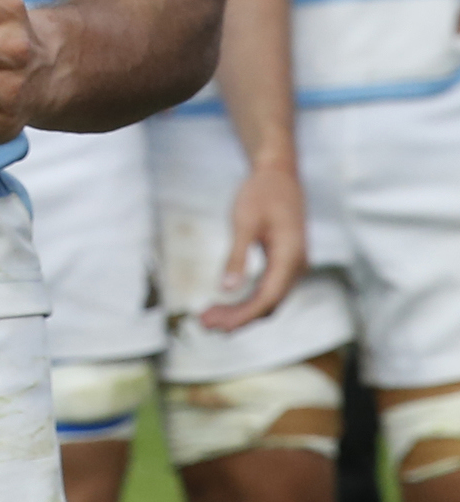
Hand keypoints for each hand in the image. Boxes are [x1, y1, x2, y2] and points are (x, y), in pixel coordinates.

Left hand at [199, 157, 308, 331]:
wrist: (279, 175)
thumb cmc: (261, 194)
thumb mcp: (244, 222)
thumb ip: (236, 257)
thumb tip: (225, 289)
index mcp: (290, 258)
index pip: (267, 299)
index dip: (242, 316)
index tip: (217, 326)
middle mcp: (297, 267)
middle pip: (268, 305)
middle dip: (237, 318)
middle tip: (204, 324)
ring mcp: (293, 267)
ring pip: (268, 299)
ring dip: (240, 311)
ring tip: (208, 317)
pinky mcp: (285, 263)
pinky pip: (268, 289)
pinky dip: (247, 299)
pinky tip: (226, 303)